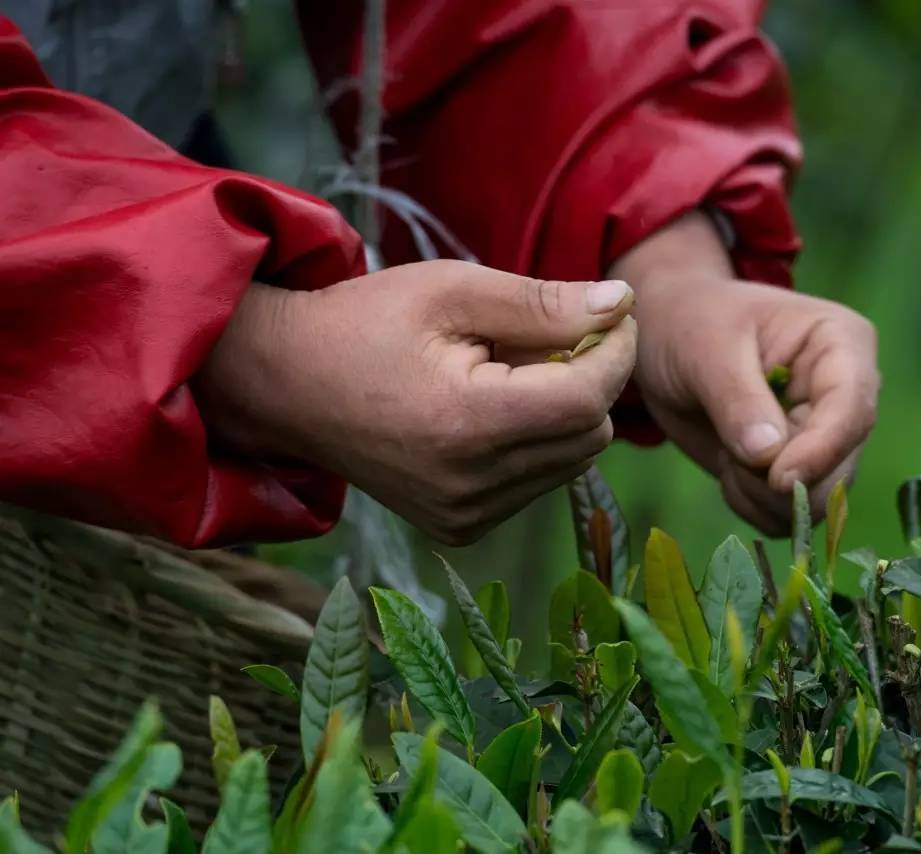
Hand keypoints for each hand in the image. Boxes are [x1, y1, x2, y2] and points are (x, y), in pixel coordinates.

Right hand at [195, 260, 637, 544]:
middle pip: (589, 434)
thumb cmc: (367, 323)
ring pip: (571, 461)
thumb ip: (544, 302)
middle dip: (588, 378)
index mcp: (467, 424)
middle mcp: (470, 486)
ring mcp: (464, 516)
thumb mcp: (454, 290)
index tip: (611, 313)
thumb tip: (624, 303)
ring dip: (562, 411)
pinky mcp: (460, 528)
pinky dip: (534, 443)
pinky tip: (489, 409)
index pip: (588, 399)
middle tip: (546, 335)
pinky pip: (537, 482)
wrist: (285, 385)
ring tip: (505, 371)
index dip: (615, 350)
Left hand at [610, 213, 877, 534]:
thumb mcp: (706, 347)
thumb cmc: (692, 322)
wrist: (668, 338)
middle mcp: (845, 396)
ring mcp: (823, 437)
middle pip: (840, 467)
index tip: (777, 477)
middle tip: (730, 457)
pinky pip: (787, 513)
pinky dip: (752, 502)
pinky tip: (729, 469)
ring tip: (727, 455)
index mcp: (842, 345)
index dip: (822, 450)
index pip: (853, 409)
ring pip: (817, 499)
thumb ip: (737, 398)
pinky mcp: (796, 468)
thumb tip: (767, 456)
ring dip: (763, 494)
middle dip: (780, 480)